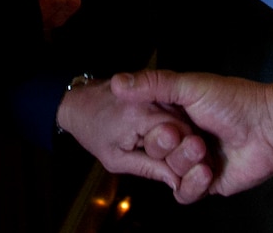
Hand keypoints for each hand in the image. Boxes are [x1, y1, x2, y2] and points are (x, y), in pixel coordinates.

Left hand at [57, 77, 212, 201]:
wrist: (79, 103)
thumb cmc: (93, 132)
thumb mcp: (116, 159)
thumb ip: (148, 169)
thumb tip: (177, 182)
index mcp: (140, 116)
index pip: (180, 136)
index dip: (188, 156)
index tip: (191, 171)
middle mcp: (151, 98)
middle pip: (187, 125)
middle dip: (192, 147)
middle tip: (193, 166)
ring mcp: (155, 91)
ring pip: (186, 115)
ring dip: (190, 135)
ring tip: (185, 154)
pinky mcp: (156, 90)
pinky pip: (178, 108)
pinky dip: (182, 124)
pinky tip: (178, 139)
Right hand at [108, 70, 272, 201]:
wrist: (267, 128)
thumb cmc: (233, 101)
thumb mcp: (190, 86)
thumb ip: (154, 85)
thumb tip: (117, 83)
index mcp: (174, 114)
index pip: (144, 128)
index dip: (151, 130)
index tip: (165, 124)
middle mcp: (181, 138)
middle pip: (153, 154)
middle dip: (169, 147)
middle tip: (193, 137)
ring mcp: (193, 162)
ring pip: (167, 174)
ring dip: (185, 163)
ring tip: (205, 151)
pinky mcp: (205, 183)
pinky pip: (184, 194)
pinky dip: (192, 185)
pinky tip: (208, 171)